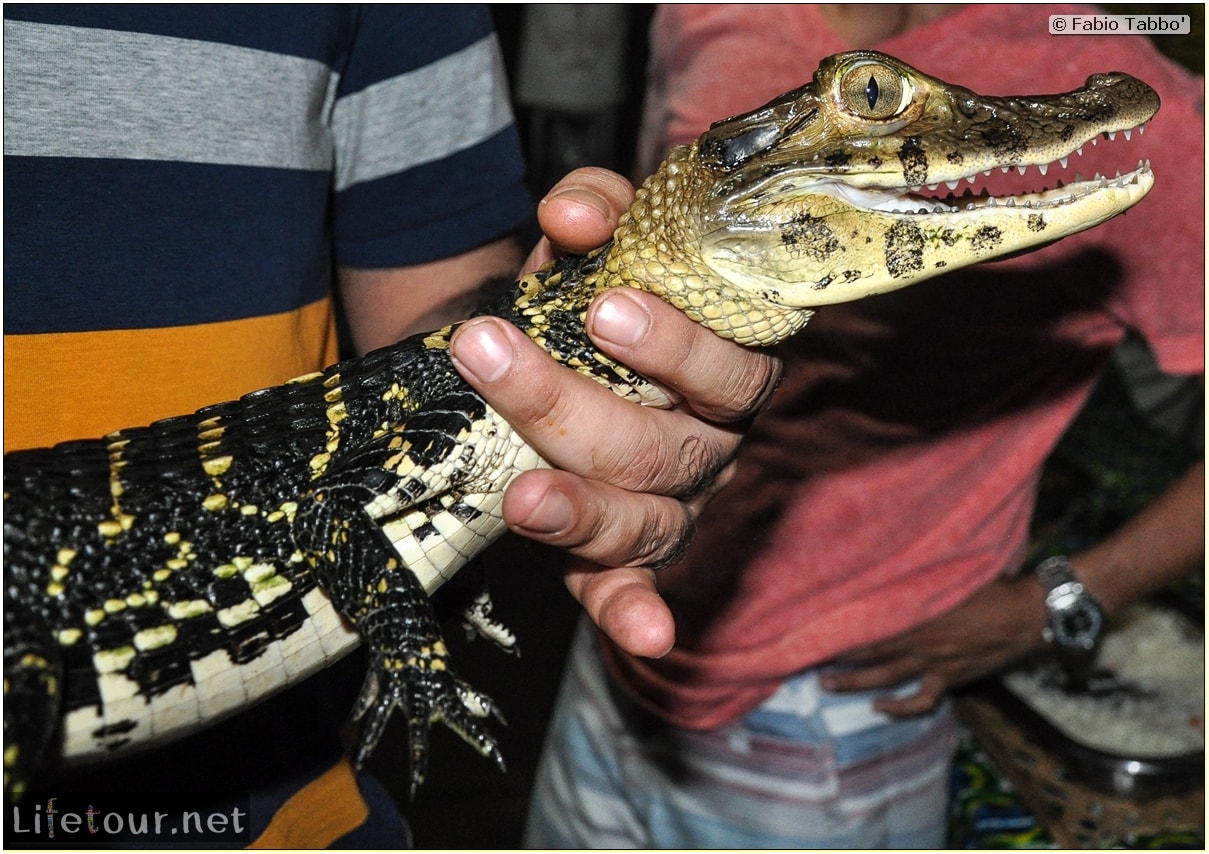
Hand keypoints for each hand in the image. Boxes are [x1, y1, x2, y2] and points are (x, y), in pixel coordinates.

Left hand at [449, 168, 782, 658]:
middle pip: (662, 445)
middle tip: (490, 352)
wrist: (563, 351)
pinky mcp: (626, 552)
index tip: (602, 309)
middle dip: (568, 402)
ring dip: (582, 511)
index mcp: (720, 367)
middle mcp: (709, 444)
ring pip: (643, 519)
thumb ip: (598, 209)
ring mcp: (672, 505)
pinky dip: (637, 611)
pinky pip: (633, 585)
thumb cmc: (598, 294)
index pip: (728, 365)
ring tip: (521, 496)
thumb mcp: (601, 242)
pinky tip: (647, 638)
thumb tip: (569, 216)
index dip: (677, 345)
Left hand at [823, 575, 1048, 715]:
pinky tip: (879, 708)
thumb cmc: (990, 583)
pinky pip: (920, 700)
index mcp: (914, 610)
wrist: (1027, 613)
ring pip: (884, 677)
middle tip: (802, 660)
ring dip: (853, 683)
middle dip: (833, 657)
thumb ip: (918, 573)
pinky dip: (899, 708)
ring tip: (826, 685)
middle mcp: (918, 639)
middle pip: (866, 651)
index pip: (865, 620)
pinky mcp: (950, 677)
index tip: (807, 625)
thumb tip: (887, 560)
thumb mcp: (949, 570)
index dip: (835, 626)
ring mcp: (933, 662)